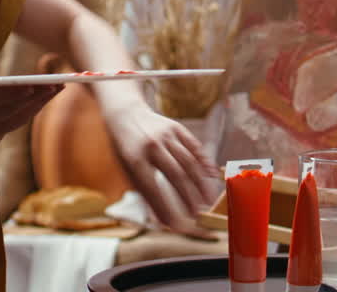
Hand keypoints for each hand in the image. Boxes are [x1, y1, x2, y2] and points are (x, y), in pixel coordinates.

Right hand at [0, 36, 61, 147]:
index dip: (13, 94)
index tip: (33, 84)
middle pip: (11, 109)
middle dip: (36, 96)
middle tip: (59, 81)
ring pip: (18, 119)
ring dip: (39, 104)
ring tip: (59, 87)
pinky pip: (15, 124)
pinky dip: (29, 110)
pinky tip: (44, 97)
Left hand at [102, 100, 217, 235]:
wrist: (125, 113)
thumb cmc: (124, 148)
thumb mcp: (126, 169)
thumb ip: (141, 192)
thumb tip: (158, 221)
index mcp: (135, 159)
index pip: (153, 188)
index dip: (165, 207)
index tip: (175, 224)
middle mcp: (152, 145)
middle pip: (176, 174)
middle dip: (187, 197)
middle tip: (197, 215)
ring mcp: (166, 134)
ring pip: (188, 161)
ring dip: (199, 183)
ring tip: (207, 201)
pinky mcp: (176, 127)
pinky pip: (194, 146)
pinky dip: (204, 161)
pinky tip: (212, 176)